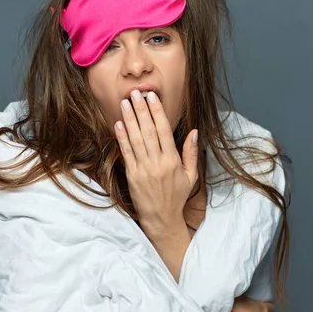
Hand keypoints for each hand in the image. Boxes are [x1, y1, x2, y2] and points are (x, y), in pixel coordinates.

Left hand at [114, 89, 198, 241]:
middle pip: (148, 131)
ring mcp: (143, 168)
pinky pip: (126, 153)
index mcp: (172, 161)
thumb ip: (190, 152)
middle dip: (141, 110)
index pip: (164, 131)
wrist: (161, 218)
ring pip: (135, 139)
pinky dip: (122, 137)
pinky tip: (118, 124)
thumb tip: (194, 131)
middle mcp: (157, 162)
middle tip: (135, 93)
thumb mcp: (190, 175)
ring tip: (125, 103)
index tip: (152, 98)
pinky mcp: (132, 175)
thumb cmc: (176, 196)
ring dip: (129, 119)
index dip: (157, 112)